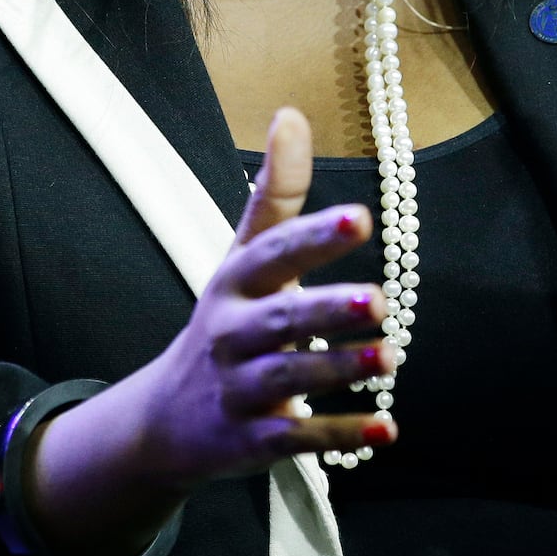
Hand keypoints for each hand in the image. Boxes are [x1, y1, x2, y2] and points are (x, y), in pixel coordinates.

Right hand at [25, 108, 394, 555]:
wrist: (165, 418)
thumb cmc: (225, 319)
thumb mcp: (243, 255)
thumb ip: (276, 192)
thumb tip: (292, 115)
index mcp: (235, 281)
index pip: (272, 252)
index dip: (312, 236)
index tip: (358, 218)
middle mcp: (232, 333)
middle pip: (279, 319)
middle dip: (326, 310)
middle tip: (378, 300)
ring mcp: (238, 390)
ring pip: (288, 380)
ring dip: (339, 371)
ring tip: (391, 358)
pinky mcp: (251, 441)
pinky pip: (296, 440)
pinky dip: (339, 436)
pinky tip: (386, 430)